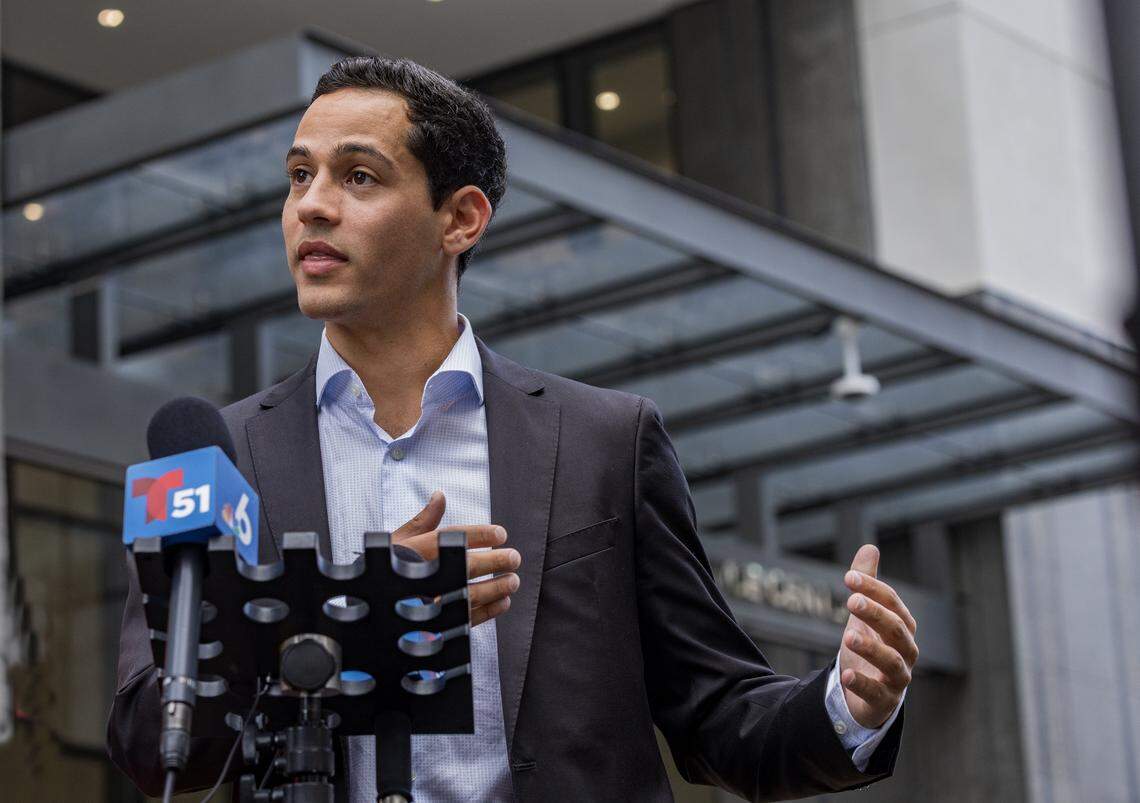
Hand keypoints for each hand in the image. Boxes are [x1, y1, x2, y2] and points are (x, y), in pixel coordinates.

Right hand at [391, 491, 520, 626]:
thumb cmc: (385, 569)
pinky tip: (502, 602)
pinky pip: (467, 619)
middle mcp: (425, 576)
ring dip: (496, 588)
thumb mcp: (398, 541)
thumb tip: (440, 495)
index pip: (454, 538)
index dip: (481, 535)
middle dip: (495, 561)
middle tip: (514, 558)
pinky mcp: (435, 625)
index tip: (500, 534)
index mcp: (416, 551)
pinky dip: (488, 611)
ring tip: (513, 581)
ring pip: (471, 595)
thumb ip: (423, 520)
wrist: (370, 608)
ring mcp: (431, 603)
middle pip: (467, 566)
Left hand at [838, 544, 918, 727]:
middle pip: (896, 629)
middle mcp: (905, 650)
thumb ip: (868, 583)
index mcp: (902, 626)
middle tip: (851, 600)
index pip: (892, 603)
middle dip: (875, 614)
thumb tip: (870, 547)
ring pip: (892, 661)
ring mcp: (898, 676)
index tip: (848, 577)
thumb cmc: (872, 646)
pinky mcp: (885, 699)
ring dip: (871, 648)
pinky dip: (863, 684)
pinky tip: (846, 675)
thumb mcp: (865, 614)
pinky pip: (878, 693)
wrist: (870, 691)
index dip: (873, 589)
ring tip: (848, 636)